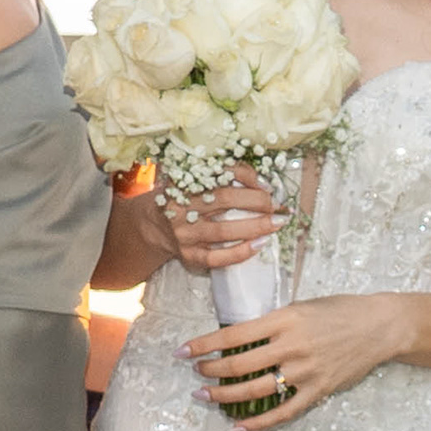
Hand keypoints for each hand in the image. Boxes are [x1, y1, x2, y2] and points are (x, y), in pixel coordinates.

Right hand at [153, 174, 280, 274]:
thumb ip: (223, 174)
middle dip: (257, 202)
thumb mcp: (194, 179)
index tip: (268, 185)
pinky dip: (240, 252)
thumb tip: (262, 183)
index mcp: (185, 181)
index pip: (220, 173)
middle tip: (277, 205)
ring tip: (277, 224)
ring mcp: (184, 233)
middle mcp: (182, 206)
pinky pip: (217, 258)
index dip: (248, 177)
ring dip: (255, 227)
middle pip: (225, 200)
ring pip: (223, 230)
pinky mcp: (188, 255)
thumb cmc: (183, 198)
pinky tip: (259, 245)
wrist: (154, 226)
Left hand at [184, 295, 397, 430]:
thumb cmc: (338, 311)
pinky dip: (257, 424)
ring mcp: (305, 372)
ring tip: (206, 396)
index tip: (183, 351)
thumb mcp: (300, 306)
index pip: (233, 335)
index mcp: (284, 320)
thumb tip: (238, 338)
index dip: (203, 344)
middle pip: (239, 365)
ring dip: (225, 396)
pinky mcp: (318, 391)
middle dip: (210, 371)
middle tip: (196, 374)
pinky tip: (237, 428)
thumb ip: (272, 323)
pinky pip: (282, 412)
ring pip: (255, 390)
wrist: (379, 326)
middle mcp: (292, 346)